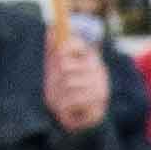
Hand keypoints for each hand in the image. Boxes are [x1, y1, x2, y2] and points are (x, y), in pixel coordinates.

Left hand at [45, 10, 112, 130]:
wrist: (77, 120)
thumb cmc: (65, 91)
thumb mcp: (56, 69)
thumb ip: (54, 50)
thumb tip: (50, 29)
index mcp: (89, 58)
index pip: (76, 44)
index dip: (65, 47)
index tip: (58, 55)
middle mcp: (97, 69)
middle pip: (66, 65)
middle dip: (56, 79)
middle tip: (59, 88)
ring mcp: (100, 86)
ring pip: (69, 83)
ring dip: (60, 95)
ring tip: (63, 101)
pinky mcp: (99, 103)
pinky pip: (73, 100)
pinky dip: (65, 107)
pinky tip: (69, 109)